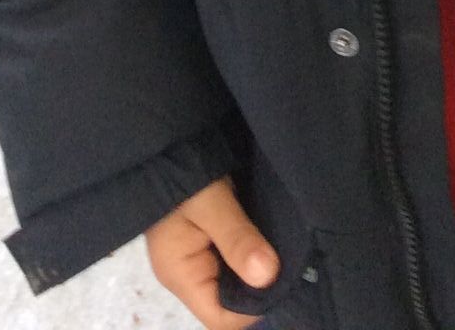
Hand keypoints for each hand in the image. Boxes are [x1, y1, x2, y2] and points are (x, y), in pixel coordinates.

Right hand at [145, 175, 279, 329]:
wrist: (167, 143)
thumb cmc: (182, 172)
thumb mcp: (212, 203)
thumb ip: (237, 239)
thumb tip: (268, 276)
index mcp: (181, 276)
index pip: (221, 319)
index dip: (253, 309)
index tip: (280, 280)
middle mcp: (186, 277)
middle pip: (227, 306)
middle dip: (257, 290)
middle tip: (287, 264)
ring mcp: (194, 261)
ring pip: (232, 286)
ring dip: (255, 273)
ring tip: (281, 253)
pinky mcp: (204, 245)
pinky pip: (230, 265)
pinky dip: (249, 258)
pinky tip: (267, 244)